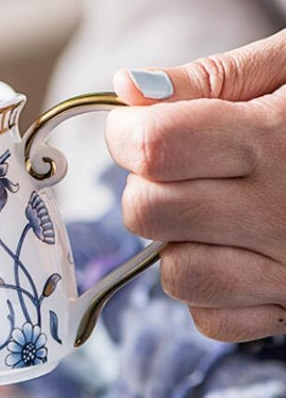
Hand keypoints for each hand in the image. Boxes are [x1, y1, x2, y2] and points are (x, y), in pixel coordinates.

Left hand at [105, 30, 285, 341]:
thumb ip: (215, 78)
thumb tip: (127, 89)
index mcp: (278, 140)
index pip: (156, 147)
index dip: (127, 132)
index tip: (135, 125)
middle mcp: (283, 211)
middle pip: (147, 212)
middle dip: (146, 185)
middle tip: (181, 167)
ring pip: (175, 273)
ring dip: (177, 242)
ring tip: (216, 211)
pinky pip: (212, 319)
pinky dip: (210, 292)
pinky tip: (240, 253)